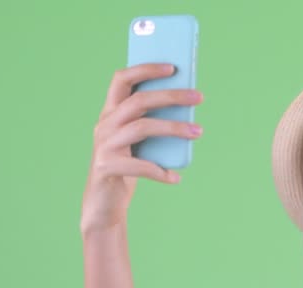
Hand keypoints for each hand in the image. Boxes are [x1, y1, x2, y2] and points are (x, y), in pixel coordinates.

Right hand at [80, 63, 204, 234]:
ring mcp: (104, 145)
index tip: (173, 67)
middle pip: (139, 101)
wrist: (103, 204)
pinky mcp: (107, 167)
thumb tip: (187, 108)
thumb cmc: (126, 168)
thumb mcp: (137, 142)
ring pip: (142, 128)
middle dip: (171, 96)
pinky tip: (175, 177)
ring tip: (198, 132)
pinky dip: (161, 171)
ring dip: (174, 128)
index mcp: (110, 113)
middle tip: (199, 97)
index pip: (122, 79)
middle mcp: (104, 124)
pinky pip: (140, 166)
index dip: (146, 69)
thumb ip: (150, 123)